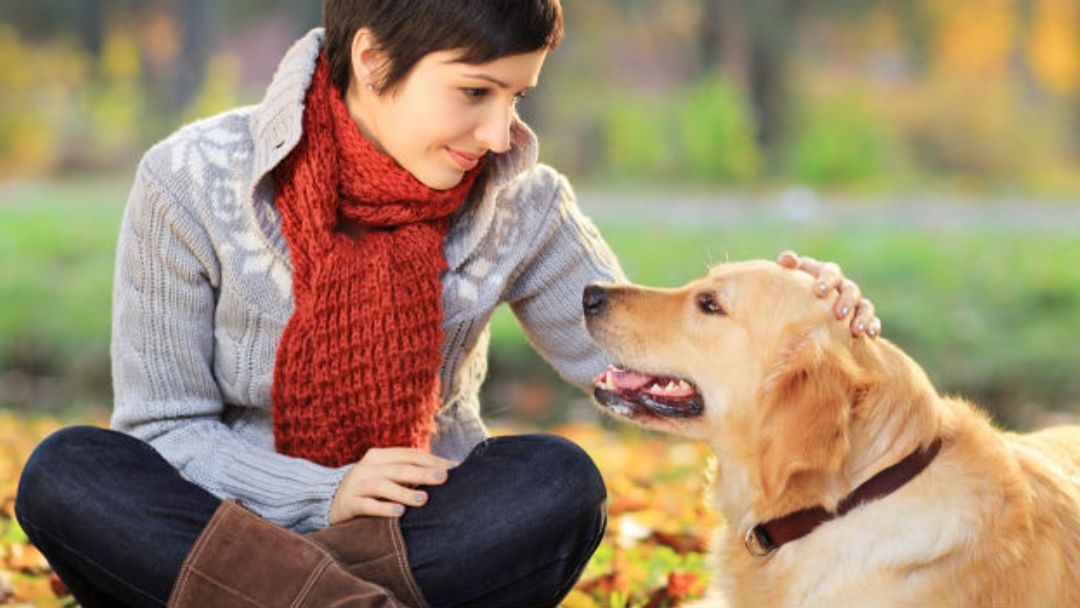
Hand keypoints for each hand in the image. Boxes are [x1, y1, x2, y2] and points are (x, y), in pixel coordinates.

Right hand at [329, 447, 456, 523]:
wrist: (329, 502)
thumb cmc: (369, 488)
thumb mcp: (386, 475)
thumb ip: (409, 472)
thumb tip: (446, 472)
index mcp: (379, 456)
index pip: (409, 455)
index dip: (431, 460)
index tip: (452, 468)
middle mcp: (367, 467)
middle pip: (399, 468)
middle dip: (423, 473)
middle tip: (443, 479)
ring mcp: (356, 485)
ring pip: (383, 485)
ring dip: (404, 492)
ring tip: (423, 500)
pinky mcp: (348, 504)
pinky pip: (367, 505)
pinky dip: (383, 508)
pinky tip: (399, 513)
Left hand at [777, 250, 880, 338]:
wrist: (797, 309)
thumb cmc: (790, 291)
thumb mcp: (787, 279)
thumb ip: (787, 266)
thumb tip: (788, 259)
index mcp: (825, 274)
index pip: (830, 272)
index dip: (827, 280)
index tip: (818, 292)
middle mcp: (842, 286)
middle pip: (850, 289)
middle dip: (846, 301)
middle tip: (839, 314)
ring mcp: (854, 302)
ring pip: (864, 305)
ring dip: (862, 317)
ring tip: (856, 331)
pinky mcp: (861, 317)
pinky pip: (872, 320)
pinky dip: (873, 326)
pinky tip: (871, 336)